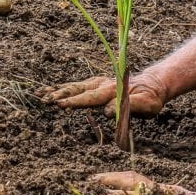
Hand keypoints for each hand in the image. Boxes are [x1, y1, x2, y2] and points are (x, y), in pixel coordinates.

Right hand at [36, 72, 167, 116]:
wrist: (153, 84)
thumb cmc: (151, 97)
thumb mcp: (148, 104)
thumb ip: (131, 107)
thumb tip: (108, 111)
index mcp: (113, 90)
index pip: (91, 97)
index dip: (76, 101)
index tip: (61, 104)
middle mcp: (103, 84)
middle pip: (78, 89)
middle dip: (61, 94)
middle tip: (45, 100)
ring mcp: (99, 83)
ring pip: (76, 86)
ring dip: (59, 90)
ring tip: (42, 94)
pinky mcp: (97, 85)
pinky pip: (79, 86)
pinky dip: (64, 87)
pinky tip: (52, 91)